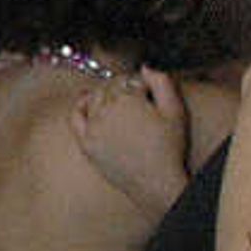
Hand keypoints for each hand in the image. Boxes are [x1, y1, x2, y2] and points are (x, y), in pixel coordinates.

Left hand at [69, 66, 193, 213]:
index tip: (148, 94)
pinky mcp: (86, 144)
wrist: (156, 182)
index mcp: (127, 99)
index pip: (128, 81)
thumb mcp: (175, 110)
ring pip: (93, 99)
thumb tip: (145, 67)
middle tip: (135, 99)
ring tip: (117, 101)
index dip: (140, 85)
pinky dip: (79, 106)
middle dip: (122, 88)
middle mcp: (106, 110)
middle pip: (109, 88)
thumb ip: (162, 82)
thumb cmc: (169, 147)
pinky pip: (75, 117)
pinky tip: (85, 102)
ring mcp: (93, 127)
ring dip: (103, 95)